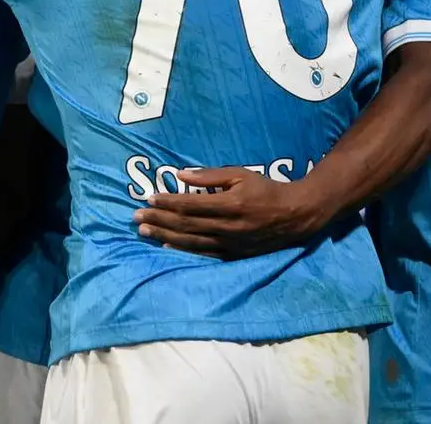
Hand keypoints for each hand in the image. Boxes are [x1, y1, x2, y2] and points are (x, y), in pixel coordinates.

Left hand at [133, 168, 328, 258]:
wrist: (294, 216)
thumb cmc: (265, 190)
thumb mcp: (240, 174)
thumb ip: (210, 176)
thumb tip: (181, 175)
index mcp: (229, 204)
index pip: (190, 205)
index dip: (167, 202)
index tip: (149, 199)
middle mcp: (227, 227)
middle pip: (185, 224)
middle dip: (158, 220)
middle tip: (136, 218)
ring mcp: (230, 244)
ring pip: (190, 242)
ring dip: (164, 236)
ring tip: (144, 232)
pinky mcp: (233, 255)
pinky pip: (202, 254)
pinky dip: (182, 251)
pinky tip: (166, 248)